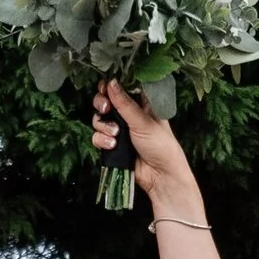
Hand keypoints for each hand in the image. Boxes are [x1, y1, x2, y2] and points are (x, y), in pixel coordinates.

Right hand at [93, 77, 198, 206]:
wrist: (160, 175)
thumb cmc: (161, 145)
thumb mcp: (143, 121)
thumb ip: (125, 102)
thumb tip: (111, 82)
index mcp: (141, 103)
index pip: (121, 87)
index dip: (111, 86)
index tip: (105, 87)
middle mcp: (128, 114)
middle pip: (105, 101)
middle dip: (102, 104)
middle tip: (106, 109)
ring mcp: (119, 130)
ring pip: (99, 119)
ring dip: (103, 125)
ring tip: (115, 134)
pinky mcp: (112, 145)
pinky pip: (97, 137)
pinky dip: (101, 140)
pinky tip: (112, 146)